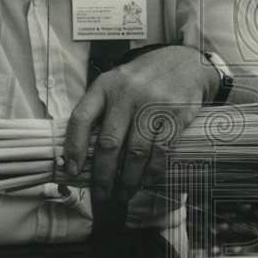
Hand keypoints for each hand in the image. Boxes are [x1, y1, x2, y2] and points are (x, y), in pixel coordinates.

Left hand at [64, 46, 218, 212]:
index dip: (74, 147)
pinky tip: (148, 180)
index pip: (81, 118)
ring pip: (135, 152)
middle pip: (109, 143)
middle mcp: (126, 93)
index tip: (72, 170)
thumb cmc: (144, 80)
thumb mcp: (117, 84)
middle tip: (102, 194)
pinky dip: (153, 171)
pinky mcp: (175, 113)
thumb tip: (82, 155)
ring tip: (125, 193)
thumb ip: (101, 111)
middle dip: (103, 176)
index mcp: (105, 86)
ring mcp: (152, 103)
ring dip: (129, 179)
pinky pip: (161, 150)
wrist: (184, 63)